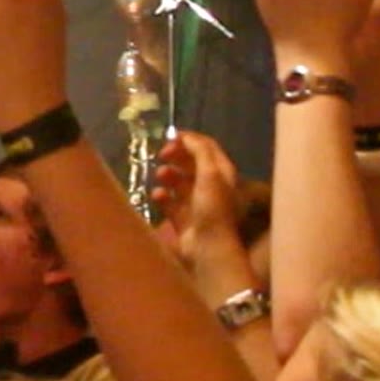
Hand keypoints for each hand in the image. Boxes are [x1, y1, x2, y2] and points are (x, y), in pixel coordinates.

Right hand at [152, 130, 241, 263]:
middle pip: (191, 163)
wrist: (208, 245)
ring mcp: (195, 203)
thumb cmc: (213, 206)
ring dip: (167, 175)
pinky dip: (161, 196)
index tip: (169, 137)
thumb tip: (184, 135)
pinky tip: (157, 195)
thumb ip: (199, 150)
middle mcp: (210, 186)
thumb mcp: (211, 173)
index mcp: (222, 173)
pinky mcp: (182, 219)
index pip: (206, 148)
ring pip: (178, 182)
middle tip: (161, 155)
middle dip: (175, 156)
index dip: (189, 140)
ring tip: (160, 175)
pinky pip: (168, 202)